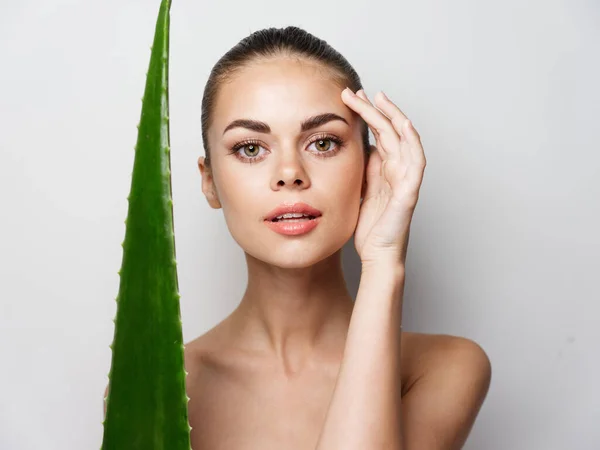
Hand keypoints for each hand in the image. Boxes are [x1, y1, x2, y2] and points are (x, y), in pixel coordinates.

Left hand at [341, 88, 425, 267]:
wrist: (378, 253)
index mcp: (386, 169)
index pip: (380, 133)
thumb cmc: (371, 226)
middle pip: (391, 131)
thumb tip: (362, 147)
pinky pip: (416, 163)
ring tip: (380, 98)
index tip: (352, 97)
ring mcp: (406, 179)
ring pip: (405, 140)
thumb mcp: (362, 189)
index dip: (368, 114)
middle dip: (375, 109)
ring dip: (394, 117)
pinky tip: (405, 125)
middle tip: (357, 91)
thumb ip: (366, 168)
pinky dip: (413, 143)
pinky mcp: (409, 192)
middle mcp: (398, 170)